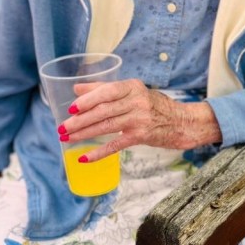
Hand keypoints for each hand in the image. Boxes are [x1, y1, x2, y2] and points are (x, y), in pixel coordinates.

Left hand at [57, 79, 221, 162]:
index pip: (106, 92)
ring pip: (106, 126)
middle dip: (80, 120)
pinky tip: (84, 158)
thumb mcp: (132, 91)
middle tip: (62, 128)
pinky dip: (99, 152)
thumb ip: (104, 88)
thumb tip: (76, 89)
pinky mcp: (142, 136)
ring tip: (67, 139)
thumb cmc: (154, 105)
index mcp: (132, 86)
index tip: (71, 109)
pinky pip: (116, 145)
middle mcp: (136, 101)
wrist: (182, 122)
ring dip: (84, 134)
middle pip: (103, 110)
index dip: (87, 101)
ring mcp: (140, 119)